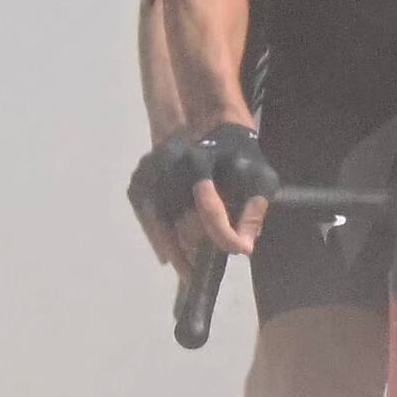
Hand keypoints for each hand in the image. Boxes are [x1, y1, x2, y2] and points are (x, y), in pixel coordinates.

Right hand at [139, 123, 274, 259]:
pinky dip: (157, 236)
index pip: (210, 205)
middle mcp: (168, 163)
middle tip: (200, 274)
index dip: (223, 232)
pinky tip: (170, 255)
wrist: (207, 122)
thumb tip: (245, 247)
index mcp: (199, 160)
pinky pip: (145, 215)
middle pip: (175, 218)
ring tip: (187, 272)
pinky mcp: (138, 179)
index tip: (239, 252)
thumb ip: (253, 210)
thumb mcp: (258, 175)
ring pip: (155, 220)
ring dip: (170, 247)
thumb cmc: (237, 151)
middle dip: (188, 248)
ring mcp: (148, 171)